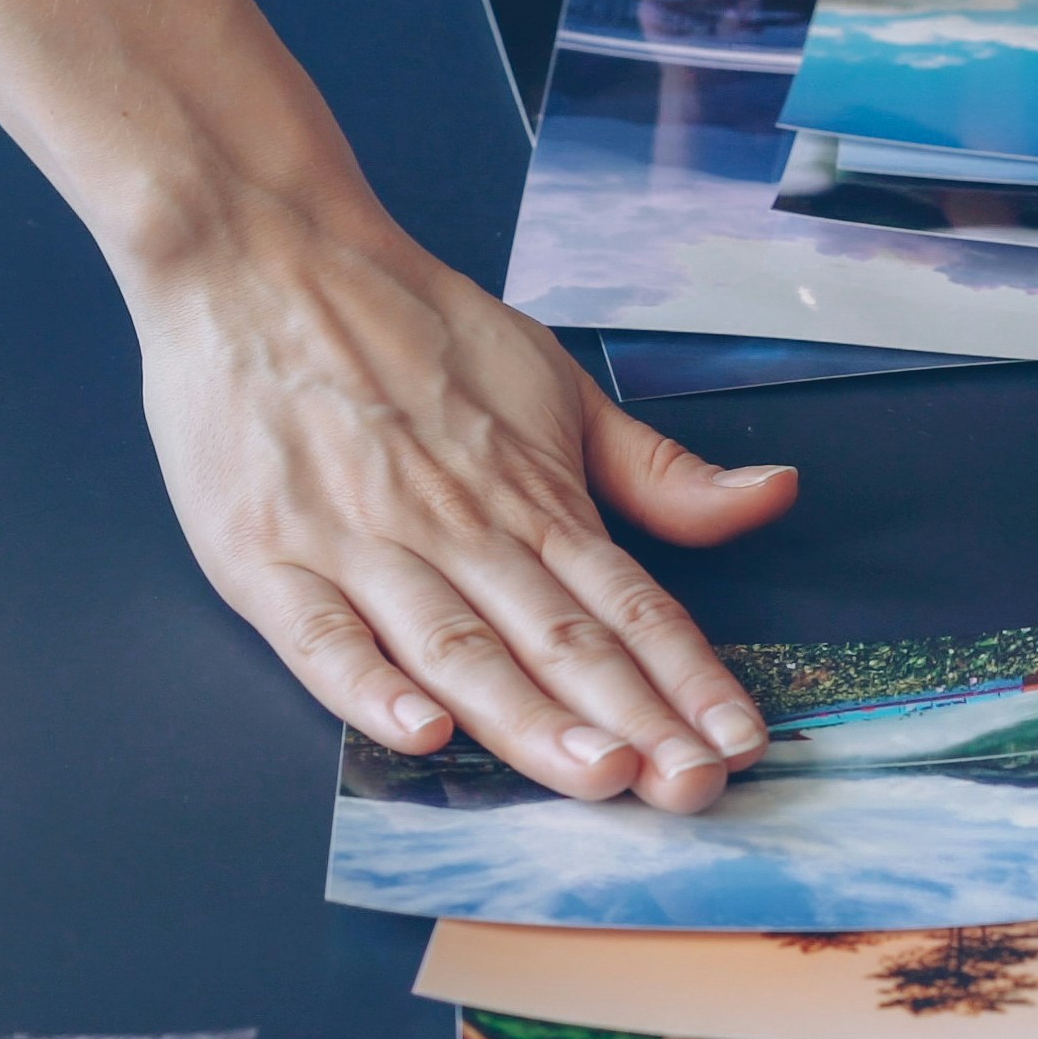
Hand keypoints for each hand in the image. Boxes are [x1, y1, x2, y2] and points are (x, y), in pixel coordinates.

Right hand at [131, 193, 796, 811]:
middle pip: (559, 642)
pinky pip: (323, 635)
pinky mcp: (267, 556)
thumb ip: (656, 469)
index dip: (689, 679)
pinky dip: (370, 686)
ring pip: (460, 650)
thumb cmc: (408, 323)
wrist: (264, 251)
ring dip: (530, 720)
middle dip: (633, 722)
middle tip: (692, 787)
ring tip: (596, 775)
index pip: (628, 604)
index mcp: (531, 495)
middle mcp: (458, 527)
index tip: (739, 741)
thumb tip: (773, 496)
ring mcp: (361, 543)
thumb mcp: (556, 383)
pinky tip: (419, 732)